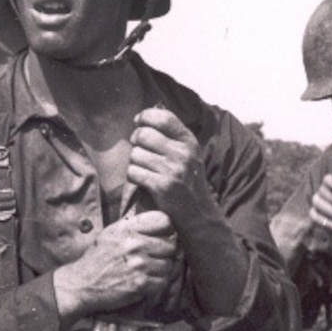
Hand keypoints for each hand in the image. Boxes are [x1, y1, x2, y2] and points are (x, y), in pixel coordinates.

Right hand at [53, 209, 181, 319]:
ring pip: (169, 265)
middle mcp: (134, 243)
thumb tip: (160, 221)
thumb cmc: (97, 260)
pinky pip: (163, 281)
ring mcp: (138, 263)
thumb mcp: (110, 234)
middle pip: (171, 244)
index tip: (162, 238)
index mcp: (126, 228)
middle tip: (156, 259)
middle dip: (165, 253)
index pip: (163, 220)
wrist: (80, 285)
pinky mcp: (140, 283)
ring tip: (149, 273)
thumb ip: (133, 226)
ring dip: (162, 271)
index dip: (167, 230)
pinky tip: (147, 284)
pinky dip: (158, 285)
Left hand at [128, 108, 215, 225]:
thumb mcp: (188, 154)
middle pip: (143, 134)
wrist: (198, 214)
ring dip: (135, 163)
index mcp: (189, 141)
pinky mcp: (162, 186)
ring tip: (146, 170)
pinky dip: (134, 177)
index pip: (163, 117)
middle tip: (140, 151)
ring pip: (135, 154)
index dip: (145, 117)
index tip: (139, 122)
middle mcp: (183, 153)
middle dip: (135, 141)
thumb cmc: (187, 181)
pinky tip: (144, 182)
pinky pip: (133, 172)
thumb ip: (171, 135)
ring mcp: (173, 170)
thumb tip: (144, 117)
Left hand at [310, 168, 331, 247]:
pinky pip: (316, 217)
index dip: (328, 179)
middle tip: (325, 189)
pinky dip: (314, 211)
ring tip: (321, 198)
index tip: (329, 179)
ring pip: (318, 203)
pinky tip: (319, 209)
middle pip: (324, 192)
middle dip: (322, 187)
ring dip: (317, 198)